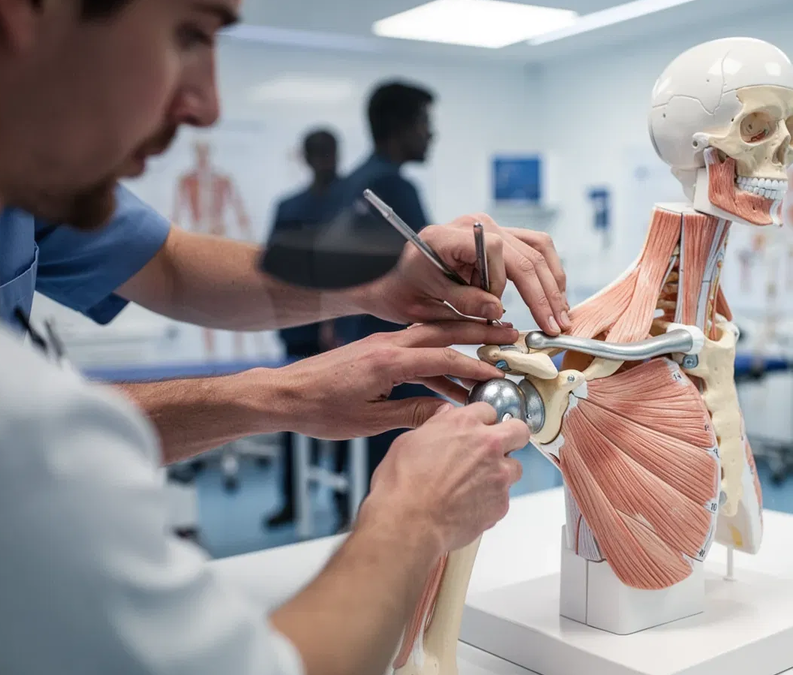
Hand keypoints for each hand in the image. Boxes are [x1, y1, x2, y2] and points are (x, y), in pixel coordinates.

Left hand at [270, 321, 517, 439]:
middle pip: (443, 333)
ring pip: (431, 336)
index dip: (474, 366)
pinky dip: (436, 358)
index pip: (443, 358)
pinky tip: (450, 378)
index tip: (498, 373)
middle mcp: (387, 346)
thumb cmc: (319, 410)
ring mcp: (381, 345)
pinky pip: (415, 349)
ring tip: (489, 349)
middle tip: (508, 334)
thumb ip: (411, 413)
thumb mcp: (369, 421)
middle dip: (478, 333)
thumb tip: (447, 413)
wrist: (284, 395)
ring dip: (461, 341)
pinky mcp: (376, 352)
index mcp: (388, 362)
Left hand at [357, 214, 570, 334]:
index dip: (501, 283)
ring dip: (553, 283)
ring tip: (560, 315)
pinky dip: (547, 275)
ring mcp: (491, 228)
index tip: (496, 312)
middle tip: (554, 325)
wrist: (394, 279)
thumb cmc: (404, 290)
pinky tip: (552, 299)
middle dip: (543, 292)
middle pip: (526, 251)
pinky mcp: (501, 239)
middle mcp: (476, 224)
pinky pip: (534, 250)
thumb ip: (462, 302)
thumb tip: (498, 309)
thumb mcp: (425, 302)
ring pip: (539, 248)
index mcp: (450, 235)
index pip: (496, 249)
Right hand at [361, 402, 527, 551]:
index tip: (478, 429)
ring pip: (515, 468)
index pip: (489, 410)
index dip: (483, 421)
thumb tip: (445, 418)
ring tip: (476, 484)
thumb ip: (436, 426)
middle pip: (518, 431)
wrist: (408, 523)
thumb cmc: (402, 484)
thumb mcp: (410, 441)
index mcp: (464, 424)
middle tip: (496, 449)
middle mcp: (488, 445)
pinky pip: (503, 497)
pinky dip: (491, 500)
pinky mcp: (501, 503)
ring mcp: (498, 475)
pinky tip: (469, 505)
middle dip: (510, 438)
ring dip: (501, 472)